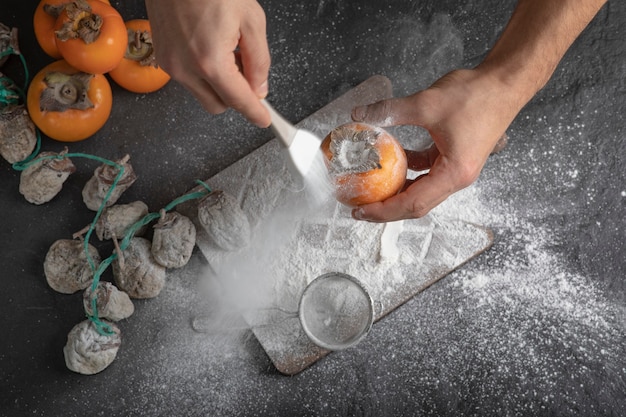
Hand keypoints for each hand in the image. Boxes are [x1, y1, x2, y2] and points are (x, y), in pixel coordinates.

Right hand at [145, 0, 270, 126]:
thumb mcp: (252, 21)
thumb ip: (259, 61)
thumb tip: (259, 88)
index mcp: (210, 61)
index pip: (238, 101)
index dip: (255, 112)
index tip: (263, 119)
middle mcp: (186, 68)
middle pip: (218, 105)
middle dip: (235, 96)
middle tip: (247, 72)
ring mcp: (170, 65)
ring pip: (202, 94)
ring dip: (218, 84)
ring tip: (225, 50)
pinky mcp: (162, 57)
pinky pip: (189, 79)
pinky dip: (203, 73)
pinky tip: (209, 48)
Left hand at [350, 69, 517, 221]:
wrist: (505, 83)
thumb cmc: (477, 95)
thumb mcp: (426, 103)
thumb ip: (390, 110)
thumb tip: (359, 114)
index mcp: (454, 174)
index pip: (413, 203)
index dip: (384, 210)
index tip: (361, 211)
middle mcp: (457, 178)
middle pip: (417, 204)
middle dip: (386, 208)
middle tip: (359, 206)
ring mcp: (456, 169)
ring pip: (421, 190)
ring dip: (397, 191)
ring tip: (371, 189)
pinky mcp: (454, 157)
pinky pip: (427, 172)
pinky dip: (408, 170)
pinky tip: (391, 160)